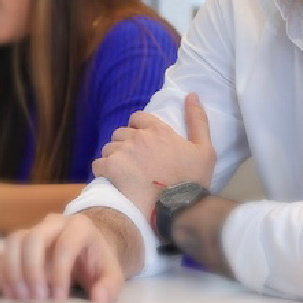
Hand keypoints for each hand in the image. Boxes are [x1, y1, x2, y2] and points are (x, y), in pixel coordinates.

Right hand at [0, 209, 132, 302]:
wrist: (87, 251)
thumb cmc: (97, 263)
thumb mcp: (111, 274)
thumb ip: (110, 286)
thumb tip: (99, 298)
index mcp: (80, 226)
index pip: (65, 245)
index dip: (59, 273)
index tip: (59, 298)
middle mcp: (54, 223)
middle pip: (34, 238)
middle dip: (32, 270)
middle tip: (37, 298)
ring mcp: (34, 230)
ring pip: (14, 241)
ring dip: (13, 271)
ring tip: (22, 298)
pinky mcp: (20, 244)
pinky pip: (3, 253)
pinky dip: (3, 275)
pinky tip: (12, 295)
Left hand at [93, 93, 215, 209]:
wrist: (178, 208)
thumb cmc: (193, 180)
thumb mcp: (205, 149)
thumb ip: (198, 120)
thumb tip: (192, 95)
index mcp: (158, 129)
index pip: (137, 117)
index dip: (137, 128)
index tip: (143, 143)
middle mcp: (138, 137)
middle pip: (120, 133)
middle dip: (124, 144)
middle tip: (134, 161)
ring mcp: (123, 152)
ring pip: (108, 148)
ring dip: (113, 158)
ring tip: (123, 173)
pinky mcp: (111, 169)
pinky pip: (98, 164)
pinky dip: (102, 171)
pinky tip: (112, 180)